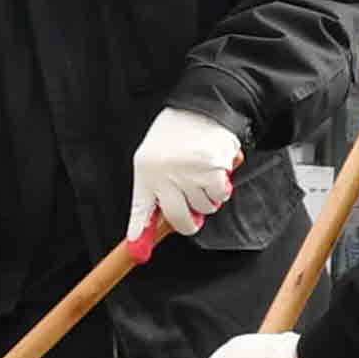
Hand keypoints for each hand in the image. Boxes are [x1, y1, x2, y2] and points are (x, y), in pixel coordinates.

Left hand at [128, 105, 244, 238]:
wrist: (204, 106)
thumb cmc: (179, 132)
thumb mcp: (157, 155)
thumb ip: (158, 186)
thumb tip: (163, 222)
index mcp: (145, 170)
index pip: (141, 209)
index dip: (139, 232)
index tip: (136, 252)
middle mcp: (164, 175)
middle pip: (178, 219)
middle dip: (189, 223)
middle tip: (194, 218)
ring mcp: (189, 175)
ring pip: (204, 209)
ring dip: (207, 199)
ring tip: (203, 175)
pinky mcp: (212, 173)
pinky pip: (219, 197)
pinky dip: (221, 188)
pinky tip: (216, 170)